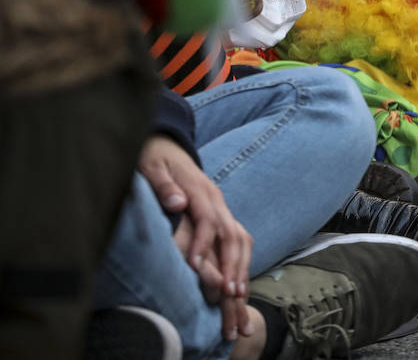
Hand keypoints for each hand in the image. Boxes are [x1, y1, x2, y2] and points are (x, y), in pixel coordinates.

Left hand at [140, 135, 253, 340]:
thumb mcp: (152, 167)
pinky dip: (241, 262)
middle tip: (228, 292)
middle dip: (231, 264)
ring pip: (241, 239)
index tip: (195, 266)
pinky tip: (238, 283)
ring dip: (241, 267)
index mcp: (200, 190)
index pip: (207, 219)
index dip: (202, 243)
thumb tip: (177, 204)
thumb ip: (163, 186)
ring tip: (238, 295)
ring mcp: (221, 208)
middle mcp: (216, 200)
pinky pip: (238, 240)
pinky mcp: (221, 215)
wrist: (165, 146)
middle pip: (232, 234)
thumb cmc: (153, 160)